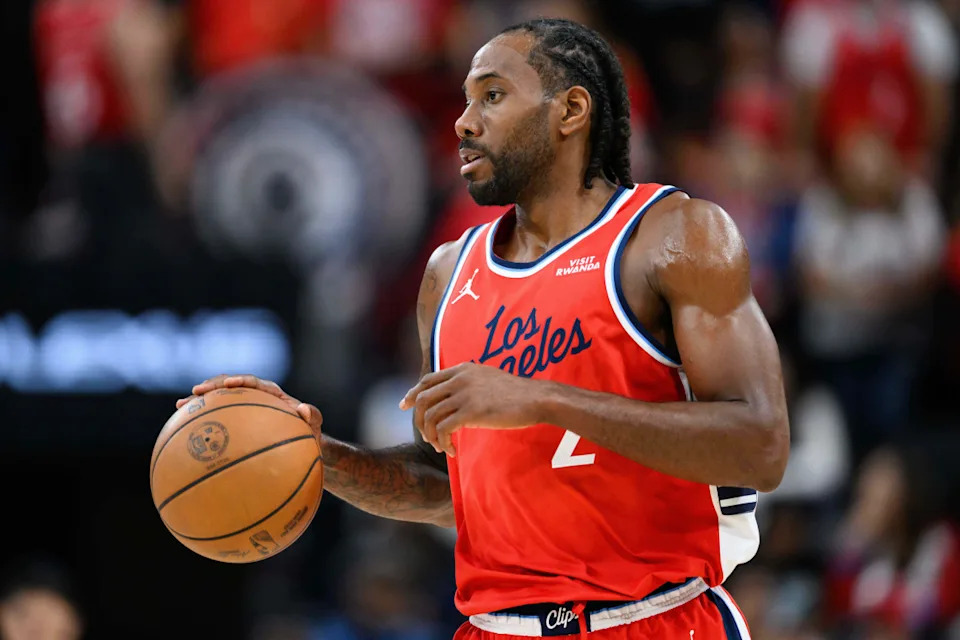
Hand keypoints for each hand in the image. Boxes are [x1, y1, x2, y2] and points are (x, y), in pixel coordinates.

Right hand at [176, 374, 323, 444]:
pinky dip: (201, 420)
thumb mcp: (314, 425)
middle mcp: (256, 396)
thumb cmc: (309, 434)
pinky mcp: (236, 422)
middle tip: (196, 390)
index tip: (229, 384)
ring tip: (181, 404)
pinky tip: (182, 429)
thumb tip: (305, 409)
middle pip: (230, 385)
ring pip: (219, 400)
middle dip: (213, 385)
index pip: (255, 382)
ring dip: (201, 400)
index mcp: (273, 394)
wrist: (303, 444)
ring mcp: (244, 408)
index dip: (242, 381)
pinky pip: (217, 418)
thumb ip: (313, 416)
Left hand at [399, 363, 543, 456]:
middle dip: (418, 420)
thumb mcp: (488, 379)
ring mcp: (464, 394)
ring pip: (430, 416)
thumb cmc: (517, 394)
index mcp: (463, 369)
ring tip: (441, 447)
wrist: (537, 398)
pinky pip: (443, 429)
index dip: (413, 394)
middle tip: (426, 437)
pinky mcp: (471, 411)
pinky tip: (452, 451)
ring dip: (431, 436)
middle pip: (423, 399)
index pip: (427, 380)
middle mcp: (459, 379)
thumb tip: (456, 399)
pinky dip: (443, 443)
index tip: (405, 406)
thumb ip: (469, 383)